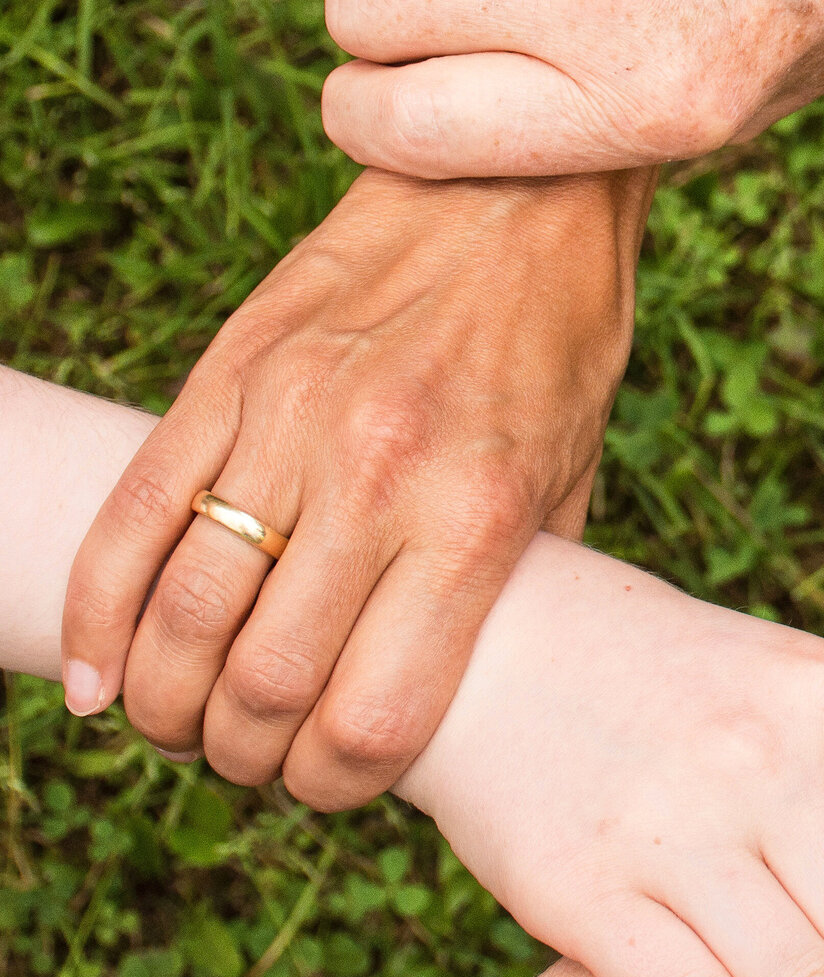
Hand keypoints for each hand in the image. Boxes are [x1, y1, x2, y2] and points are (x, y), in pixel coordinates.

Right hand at [60, 168, 645, 806]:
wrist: (516, 189)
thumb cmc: (560, 343)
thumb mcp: (574, 475)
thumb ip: (517, 587)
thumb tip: (467, 692)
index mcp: (475, 518)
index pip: (372, 719)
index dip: (335, 787)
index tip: (330, 784)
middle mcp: (377, 477)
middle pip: (261, 687)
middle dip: (244, 757)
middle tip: (252, 756)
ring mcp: (290, 420)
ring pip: (181, 615)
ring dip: (165, 703)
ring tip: (183, 720)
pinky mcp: (229, 374)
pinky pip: (131, 517)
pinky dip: (96, 616)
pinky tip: (99, 676)